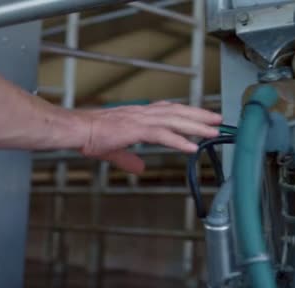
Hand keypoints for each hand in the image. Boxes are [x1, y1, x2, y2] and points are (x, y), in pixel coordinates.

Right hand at [78, 101, 221, 173]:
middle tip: (218, 120)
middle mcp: (141, 114)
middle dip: (198, 116)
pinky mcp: (136, 129)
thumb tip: (139, 169)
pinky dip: (179, 140)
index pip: (166, 110)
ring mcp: (139, 120)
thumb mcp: (113, 149)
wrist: (76, 130)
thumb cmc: (89, 136)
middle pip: (176, 112)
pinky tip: (192, 146)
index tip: (200, 116)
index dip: (185, 112)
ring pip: (174, 120)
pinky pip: (163, 135)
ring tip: (213, 131)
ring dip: (196, 125)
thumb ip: (128, 159)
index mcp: (136, 115)